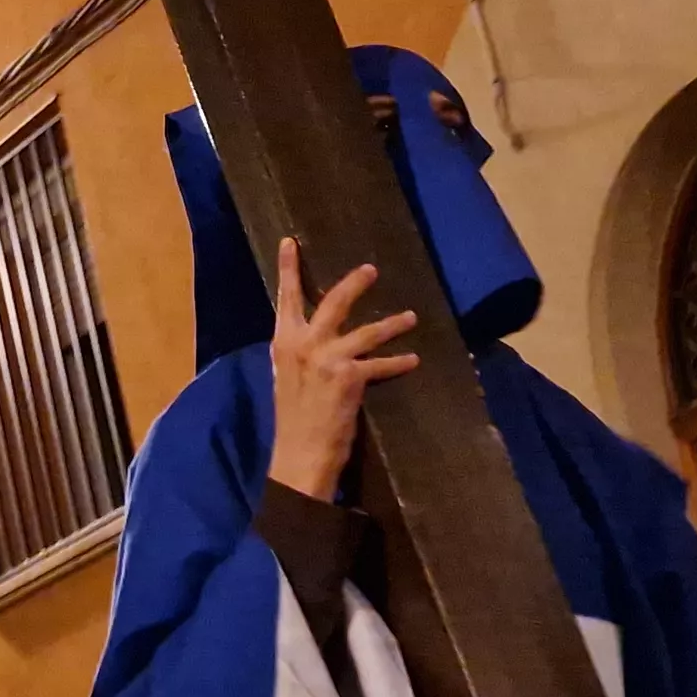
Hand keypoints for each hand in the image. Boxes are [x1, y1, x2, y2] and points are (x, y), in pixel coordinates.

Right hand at [265, 237, 418, 499]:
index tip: (290, 242)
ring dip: (392, 324)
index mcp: (283, 343)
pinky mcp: (349, 376)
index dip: (288, 269)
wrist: (299, 454)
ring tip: (411, 317)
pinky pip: (381, 364)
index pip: (285, 299)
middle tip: (371, 269)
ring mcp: (327, 358)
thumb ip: (299, 353)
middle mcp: (304, 344)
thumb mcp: (287, 378)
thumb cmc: (293, 420)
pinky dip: (398, 362)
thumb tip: (314, 336)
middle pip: (333, 302)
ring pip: (367, 331)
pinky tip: (413, 360)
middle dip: (354, 283)